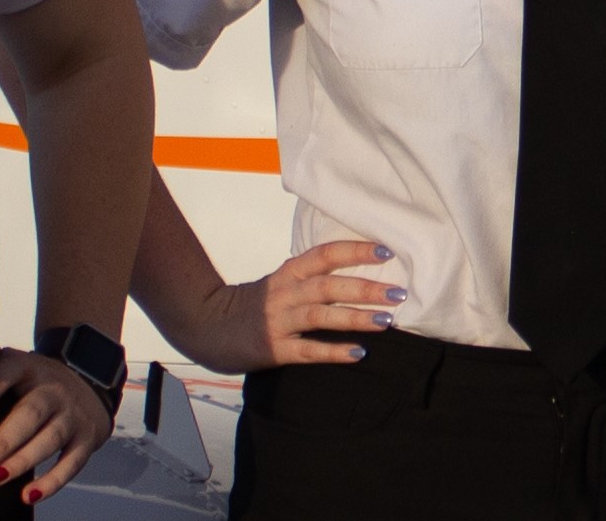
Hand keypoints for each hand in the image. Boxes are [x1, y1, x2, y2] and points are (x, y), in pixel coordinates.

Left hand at [0, 349, 111, 505]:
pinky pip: (71, 463)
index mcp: (29, 369)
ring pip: (50, 439)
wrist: (89, 387)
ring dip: (21, 462)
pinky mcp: (86, 438)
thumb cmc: (39, 385)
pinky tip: (29, 494)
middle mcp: (53, 390)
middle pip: (31, 413)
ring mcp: (72, 415)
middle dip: (3, 441)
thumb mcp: (16, 370)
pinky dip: (52, 482)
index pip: (11, 369)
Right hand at [186, 240, 404, 373]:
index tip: (386, 253)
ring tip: (387, 321)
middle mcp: (284, 293)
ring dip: (356, 318)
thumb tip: (360, 273)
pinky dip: (334, 352)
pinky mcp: (274, 349)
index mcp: (288, 273)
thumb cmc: (253, 304)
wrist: (205, 327)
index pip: (324, 255)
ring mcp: (278, 321)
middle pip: (328, 286)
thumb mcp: (280, 282)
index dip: (355, 252)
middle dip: (366, 288)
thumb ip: (311, 278)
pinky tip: (358, 353)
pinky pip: (307, 351)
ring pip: (321, 316)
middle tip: (399, 293)